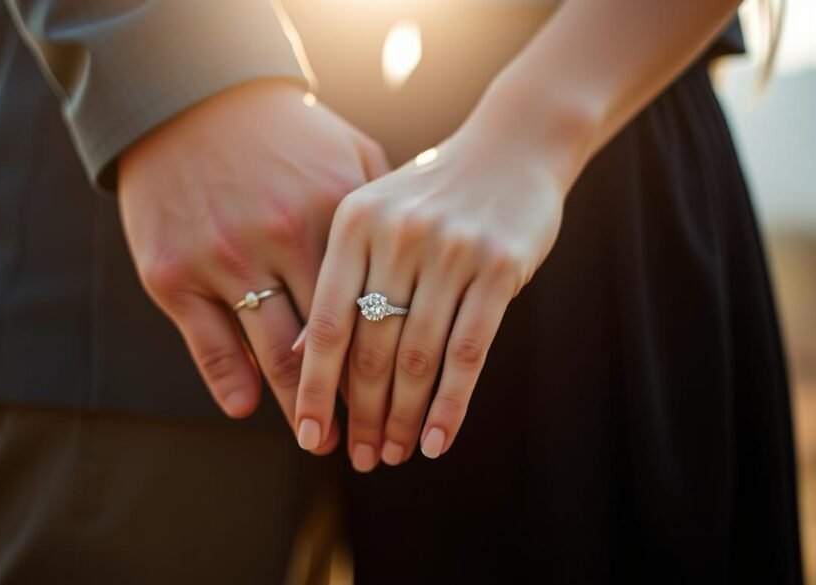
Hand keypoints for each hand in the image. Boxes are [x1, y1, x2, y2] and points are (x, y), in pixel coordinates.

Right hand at [119, 79, 388, 453]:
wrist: (186, 98)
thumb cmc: (280, 130)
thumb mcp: (346, 150)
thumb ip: (384, 208)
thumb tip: (420, 262)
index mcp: (333, 215)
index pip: (374, 310)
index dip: (393, 366)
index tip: (407, 403)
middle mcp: (280, 241)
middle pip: (331, 345)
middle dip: (356, 404)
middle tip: (371, 444)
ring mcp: (223, 260)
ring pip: (274, 356)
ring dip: (301, 407)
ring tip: (318, 439)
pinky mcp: (172, 274)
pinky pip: (209, 345)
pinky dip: (232, 384)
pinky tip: (248, 407)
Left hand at [292, 122, 565, 469]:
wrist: (513, 145)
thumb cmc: (432, 194)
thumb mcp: (374, 220)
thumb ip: (340, 278)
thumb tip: (303, 354)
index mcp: (354, 223)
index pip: (328, 323)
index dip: (315, 387)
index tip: (308, 436)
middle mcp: (399, 236)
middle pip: (372, 347)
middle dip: (363, 414)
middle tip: (360, 457)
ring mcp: (452, 250)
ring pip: (420, 356)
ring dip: (405, 418)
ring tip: (396, 455)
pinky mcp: (500, 266)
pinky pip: (470, 351)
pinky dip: (452, 404)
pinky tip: (440, 440)